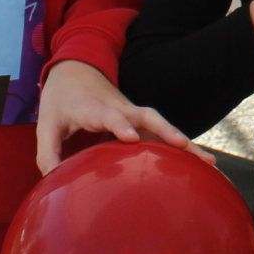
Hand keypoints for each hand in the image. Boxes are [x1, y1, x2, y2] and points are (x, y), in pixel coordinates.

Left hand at [35, 60, 198, 171]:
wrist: (76, 70)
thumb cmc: (60, 101)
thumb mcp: (46, 124)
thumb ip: (48, 154)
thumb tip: (56, 183)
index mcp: (94, 108)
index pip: (109, 115)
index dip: (120, 125)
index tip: (130, 138)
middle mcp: (119, 108)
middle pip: (147, 116)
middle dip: (166, 130)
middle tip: (184, 146)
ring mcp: (133, 114)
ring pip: (161, 124)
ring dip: (183, 141)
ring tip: (207, 162)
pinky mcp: (140, 121)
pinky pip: (162, 133)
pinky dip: (181, 146)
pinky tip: (201, 163)